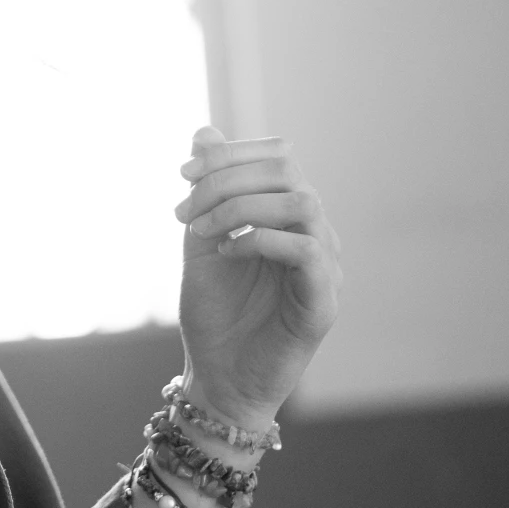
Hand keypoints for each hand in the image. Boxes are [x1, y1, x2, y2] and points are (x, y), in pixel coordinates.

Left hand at [172, 127, 342, 430]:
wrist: (218, 376)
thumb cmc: (215, 311)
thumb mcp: (200, 239)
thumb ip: (206, 189)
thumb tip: (205, 130)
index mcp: (288, 217)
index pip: (278, 158)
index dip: (231, 155)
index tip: (182, 173)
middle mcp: (315, 235)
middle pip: (288, 173)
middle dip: (228, 179)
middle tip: (183, 209)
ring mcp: (326, 267)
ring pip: (303, 204)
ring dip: (241, 207)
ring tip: (200, 231)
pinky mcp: (324, 301)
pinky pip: (309, 250)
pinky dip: (261, 239)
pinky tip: (226, 251)